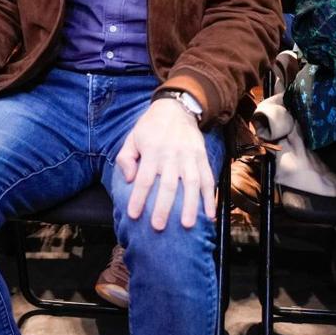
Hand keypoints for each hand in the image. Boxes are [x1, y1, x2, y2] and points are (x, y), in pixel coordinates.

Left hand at [116, 98, 214, 230]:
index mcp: (152, 150)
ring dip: (189, 205)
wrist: (176, 108)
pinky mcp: (202, 157)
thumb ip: (125, 158)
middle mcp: (171, 154)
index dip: (138, 197)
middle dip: (163, 207)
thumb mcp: (132, 138)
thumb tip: (129, 179)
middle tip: (158, 227)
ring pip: (191, 183)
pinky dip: (209, 197)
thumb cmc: (150, 127)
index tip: (134, 215)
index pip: (143, 178)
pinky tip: (209, 214)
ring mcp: (189, 156)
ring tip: (186, 225)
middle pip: (167, 184)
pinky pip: (208, 178)